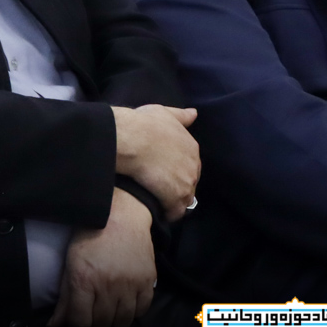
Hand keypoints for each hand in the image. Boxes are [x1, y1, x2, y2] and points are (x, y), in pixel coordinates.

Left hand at [48, 188, 156, 326]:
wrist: (121, 214)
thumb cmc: (90, 237)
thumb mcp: (71, 264)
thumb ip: (64, 297)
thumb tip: (55, 326)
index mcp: (84, 280)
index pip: (81, 323)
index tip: (79, 323)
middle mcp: (108, 284)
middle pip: (102, 325)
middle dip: (95, 324)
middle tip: (94, 313)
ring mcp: (130, 282)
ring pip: (123, 321)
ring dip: (115, 320)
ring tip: (111, 309)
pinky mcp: (148, 279)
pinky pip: (143, 309)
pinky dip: (134, 310)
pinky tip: (127, 301)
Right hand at [112, 104, 199, 220]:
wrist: (133, 140)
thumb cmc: (145, 124)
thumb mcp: (164, 113)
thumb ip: (181, 116)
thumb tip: (194, 113)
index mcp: (192, 147)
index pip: (190, 165)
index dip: (178, 171)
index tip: (165, 174)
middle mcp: (193, 166)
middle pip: (189, 183)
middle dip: (177, 187)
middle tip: (160, 189)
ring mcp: (186, 183)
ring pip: (184, 199)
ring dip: (173, 202)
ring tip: (158, 202)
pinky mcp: (176, 198)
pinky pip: (175, 213)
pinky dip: (168, 214)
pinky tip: (157, 211)